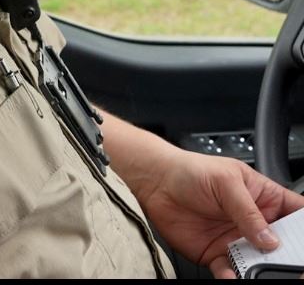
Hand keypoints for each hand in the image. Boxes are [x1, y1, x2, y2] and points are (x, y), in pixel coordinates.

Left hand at [99, 111, 303, 278]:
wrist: (155, 181)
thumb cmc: (189, 170)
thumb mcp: (224, 181)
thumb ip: (247, 211)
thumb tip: (270, 239)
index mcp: (264, 198)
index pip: (296, 217)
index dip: (302, 232)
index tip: (302, 244)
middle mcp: (254, 223)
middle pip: (284, 248)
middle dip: (289, 260)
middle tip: (290, 268)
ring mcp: (237, 240)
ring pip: (261, 265)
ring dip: (263, 272)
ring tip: (259, 272)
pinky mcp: (218, 255)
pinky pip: (233, 273)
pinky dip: (234, 278)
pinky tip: (232, 275)